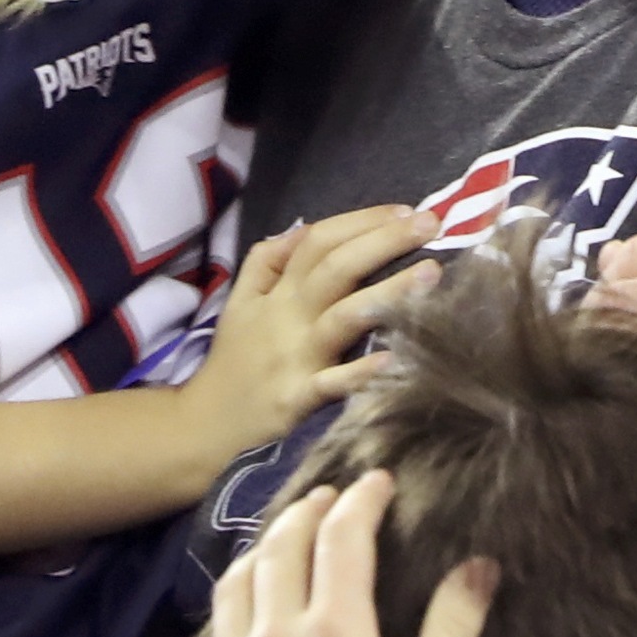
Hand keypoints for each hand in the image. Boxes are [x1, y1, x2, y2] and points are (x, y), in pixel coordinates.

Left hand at [174, 471, 494, 636]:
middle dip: (304, 514)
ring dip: (255, 557)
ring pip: (232, 591)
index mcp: (335, 629)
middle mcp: (275, 636)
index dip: (361, 501)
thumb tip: (481, 566)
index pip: (344, 538)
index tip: (376, 481)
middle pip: (281, 549)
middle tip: (323, 501)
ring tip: (272, 548)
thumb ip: (452, 631)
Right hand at [183, 208, 439, 461]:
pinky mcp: (299, 400)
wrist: (204, 427)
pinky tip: (397, 358)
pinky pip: (333, 383)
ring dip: (389, 292)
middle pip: (336, 267)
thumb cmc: (233, 362)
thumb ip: (266, 261)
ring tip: (432, 274)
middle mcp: (288, 317)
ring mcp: (296, 358)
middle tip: (431, 222)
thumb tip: (302, 227)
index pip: (318, 240)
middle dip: (385, 240)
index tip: (405, 209)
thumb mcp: (239, 301)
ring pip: (344, 316)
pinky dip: (363, 372)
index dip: (361, 221)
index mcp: (278, 292)